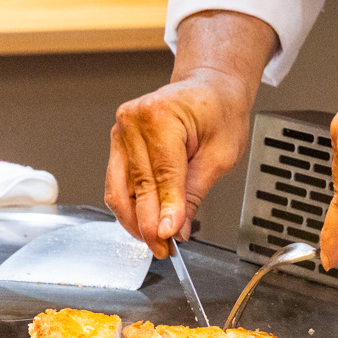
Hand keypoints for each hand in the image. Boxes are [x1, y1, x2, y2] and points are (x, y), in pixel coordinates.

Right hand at [105, 68, 251, 257]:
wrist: (209, 89)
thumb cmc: (219, 111)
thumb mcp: (220, 154)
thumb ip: (194, 193)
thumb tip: (176, 228)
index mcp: (160, 116)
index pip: (161, 176)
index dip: (164, 211)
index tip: (169, 238)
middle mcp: (133, 122)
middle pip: (136, 187)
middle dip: (149, 224)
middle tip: (164, 248)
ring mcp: (120, 131)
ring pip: (119, 190)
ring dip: (135, 221)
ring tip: (155, 241)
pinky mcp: (117, 143)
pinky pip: (117, 183)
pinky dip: (130, 206)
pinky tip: (144, 222)